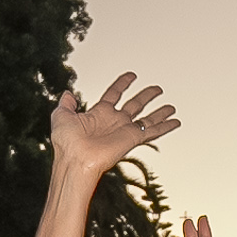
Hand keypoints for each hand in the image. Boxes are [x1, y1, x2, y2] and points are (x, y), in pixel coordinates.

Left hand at [46, 73, 177, 182]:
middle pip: (135, 105)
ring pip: (147, 118)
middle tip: (157, 89)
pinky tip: (175, 121)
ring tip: (171, 107)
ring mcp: (124, 131)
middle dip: (146, 96)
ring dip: (160, 112)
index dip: (122, 84)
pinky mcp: (132, 139)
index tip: (131, 76)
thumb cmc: (66, 143)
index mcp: (99, 115)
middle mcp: (114, 122)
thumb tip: (67, 94)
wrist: (76, 160)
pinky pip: (152, 131)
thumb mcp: (61, 116)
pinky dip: (165, 126)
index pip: (113, 95)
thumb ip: (66, 104)